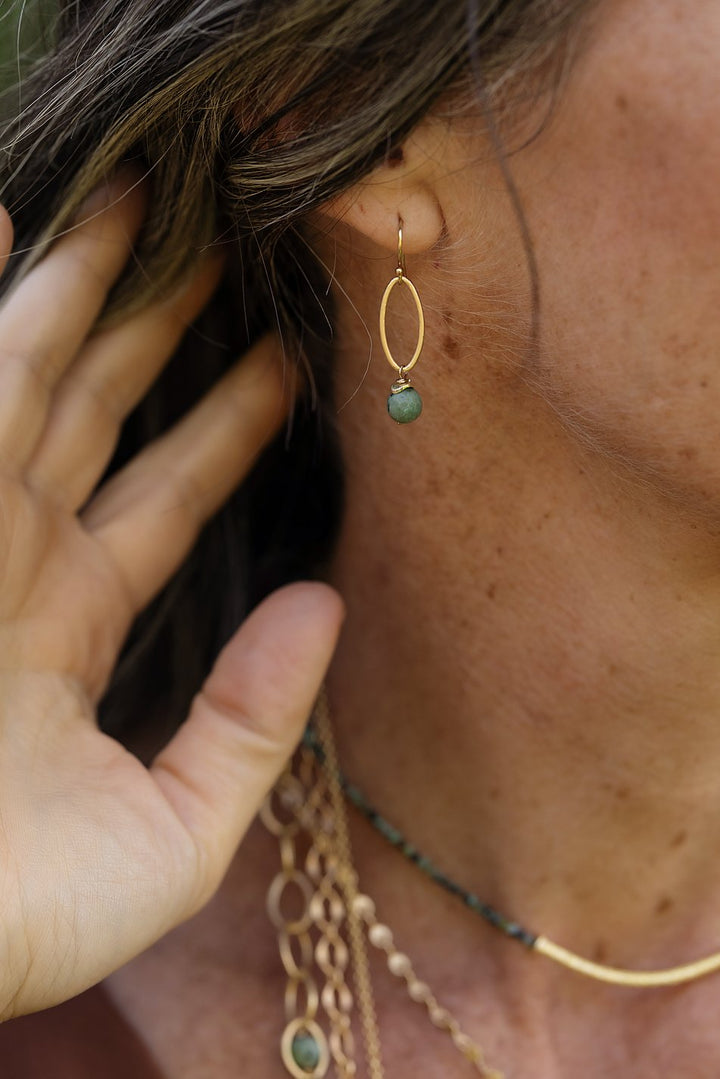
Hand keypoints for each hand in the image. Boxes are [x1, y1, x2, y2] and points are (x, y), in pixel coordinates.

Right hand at [0, 175, 342, 1018]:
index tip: (292, 362)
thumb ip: (252, 722)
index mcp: (71, 621)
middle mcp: (8, 555)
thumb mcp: (173, 836)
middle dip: (155, 323)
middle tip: (227, 241)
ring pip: (21, 372)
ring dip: (75, 286)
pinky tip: (1, 218)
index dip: (230, 426)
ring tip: (143, 198)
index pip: (169, 495)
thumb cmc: (19, 923)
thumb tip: (323, 605)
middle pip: (95, 409)